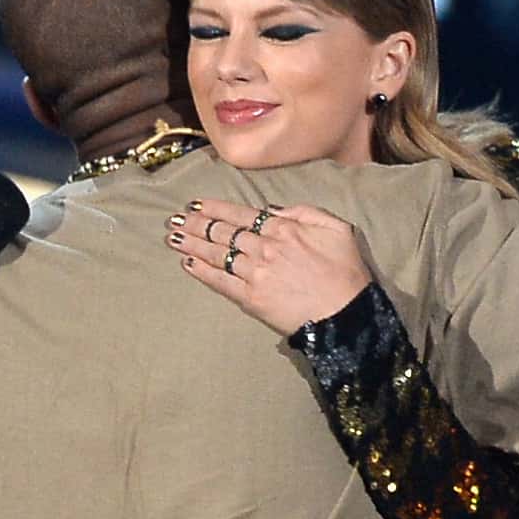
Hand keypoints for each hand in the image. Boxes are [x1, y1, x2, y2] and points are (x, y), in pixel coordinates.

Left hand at [165, 198, 371, 334]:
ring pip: (217, 254)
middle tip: (175, 218)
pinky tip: (187, 264)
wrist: (346, 313)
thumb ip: (304, 212)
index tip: (197, 204)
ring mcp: (255, 273)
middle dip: (196, 224)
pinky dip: (202, 272)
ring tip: (172, 236)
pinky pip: (220, 282)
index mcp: (284, 228)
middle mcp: (264, 247)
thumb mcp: (336, 228)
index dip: (216, 209)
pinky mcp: (251, 299)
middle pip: (222, 232)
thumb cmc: (346, 271)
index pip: (241, 214)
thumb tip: (272, 209)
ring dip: (192, 244)